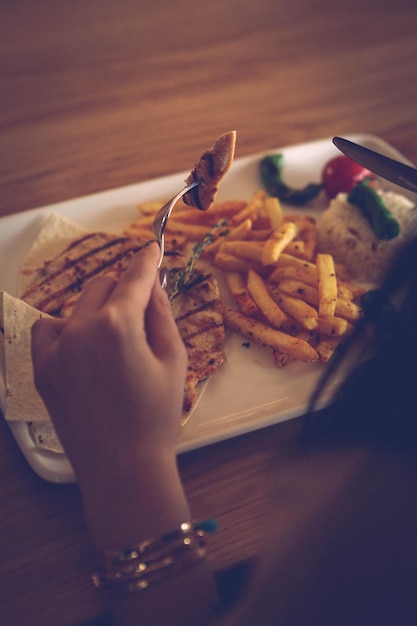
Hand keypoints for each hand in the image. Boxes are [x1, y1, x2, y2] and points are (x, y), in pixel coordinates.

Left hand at [31, 242, 187, 542]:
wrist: (121, 468)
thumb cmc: (156, 416)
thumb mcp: (174, 359)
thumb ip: (161, 314)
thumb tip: (153, 286)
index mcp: (119, 324)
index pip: (134, 277)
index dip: (147, 260)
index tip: (152, 248)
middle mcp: (81, 328)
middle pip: (103, 285)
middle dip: (123, 287)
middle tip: (141, 305)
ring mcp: (56, 348)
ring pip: (77, 305)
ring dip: (97, 308)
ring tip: (114, 335)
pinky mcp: (42, 367)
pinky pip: (49, 328)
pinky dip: (66, 326)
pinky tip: (82, 343)